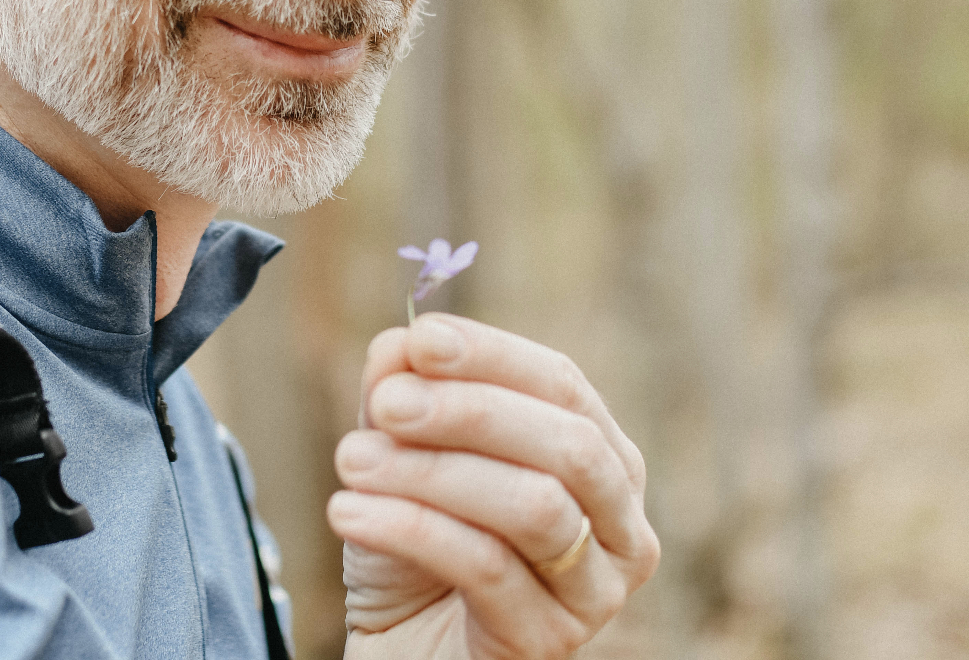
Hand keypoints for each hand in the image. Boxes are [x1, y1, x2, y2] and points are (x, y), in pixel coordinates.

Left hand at [326, 314, 658, 657]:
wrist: (398, 648)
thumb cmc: (414, 548)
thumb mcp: (404, 456)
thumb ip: (408, 392)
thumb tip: (403, 342)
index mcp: (601, 459)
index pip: (563, 385)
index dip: (494, 356)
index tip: (423, 340)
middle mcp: (619, 524)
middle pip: (566, 446)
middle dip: (470, 412)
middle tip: (386, 405)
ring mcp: (595, 592)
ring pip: (533, 508)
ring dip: (431, 473)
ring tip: (350, 460)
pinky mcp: (550, 642)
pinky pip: (487, 568)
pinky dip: (411, 528)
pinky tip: (348, 512)